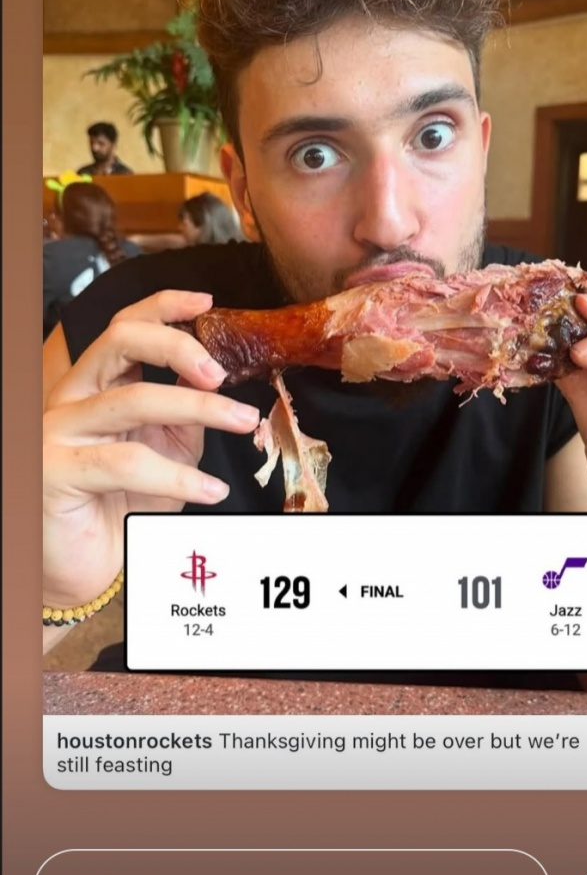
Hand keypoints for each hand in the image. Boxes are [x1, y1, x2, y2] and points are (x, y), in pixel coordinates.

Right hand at [43, 290, 258, 609]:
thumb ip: (185, 416)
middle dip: (178, 346)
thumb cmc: (124, 506)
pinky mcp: (56, 471)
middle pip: (120, 340)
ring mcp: (58, 431)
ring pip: (132, 399)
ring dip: (198, 408)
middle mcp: (72, 398)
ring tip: (242, 421)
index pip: (125, 326)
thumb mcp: (166, 451)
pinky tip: (211, 490)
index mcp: (96, 385)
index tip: (207, 305)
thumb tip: (219, 383)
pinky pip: (127, 462)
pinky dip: (178, 476)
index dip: (164, 306)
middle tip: (222, 374)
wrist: (86, 569)